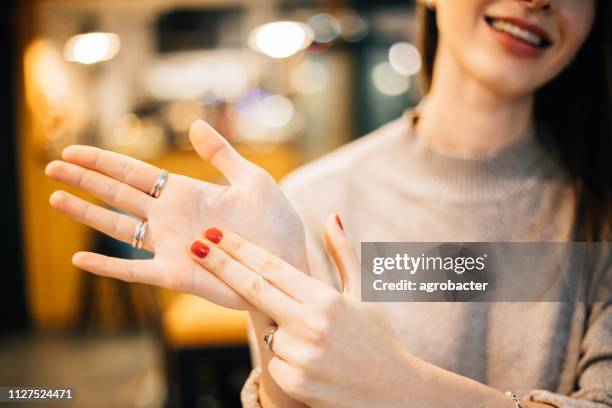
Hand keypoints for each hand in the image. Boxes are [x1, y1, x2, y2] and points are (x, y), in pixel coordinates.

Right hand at [45, 120, 306, 309]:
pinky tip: (81, 259)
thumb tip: (194, 125)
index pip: (136, 173)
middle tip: (51, 167)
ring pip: (118, 227)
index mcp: (186, 193)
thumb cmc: (276, 224)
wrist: (288, 263)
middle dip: (85, 180)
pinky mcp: (175, 274)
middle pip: (118, 194)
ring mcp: (170, 246)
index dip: (105, 161)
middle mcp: (171, 217)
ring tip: (55, 200)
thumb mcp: (253, 179)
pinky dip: (108, 266)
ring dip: (87, 214)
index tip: (74, 151)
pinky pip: (134, 271)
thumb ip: (222, 154)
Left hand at [188, 214, 416, 407]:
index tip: (216, 234)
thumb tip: (331, 217)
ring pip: (267, 333)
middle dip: (221, 265)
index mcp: (325, 299)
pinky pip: (276, 363)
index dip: (240, 250)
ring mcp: (301, 355)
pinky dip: (287, 358)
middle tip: (195, 246)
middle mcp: (310, 325)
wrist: (395, 393)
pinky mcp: (295, 382)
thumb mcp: (363, 294)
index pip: (272, 268)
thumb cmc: (379, 338)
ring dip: (279, 331)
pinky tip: (315, 363)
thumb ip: (343, 254)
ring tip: (316, 342)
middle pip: (253, 289)